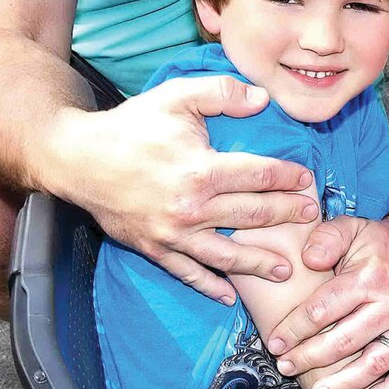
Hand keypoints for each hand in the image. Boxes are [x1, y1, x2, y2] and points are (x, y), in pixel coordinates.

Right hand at [58, 75, 316, 303]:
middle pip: (250, 215)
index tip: (307, 180)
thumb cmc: (131, 124)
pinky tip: (228, 296)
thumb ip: (223, 92)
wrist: (77, 158)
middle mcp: (190, 208)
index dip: (286, 177)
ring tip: (285, 269)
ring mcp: (171, 233)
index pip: (258, 176)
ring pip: (225, 253)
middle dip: (284, 216)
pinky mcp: (152, 247)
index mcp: (201, 170)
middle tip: (311, 217)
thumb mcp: (177, 95)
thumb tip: (263, 99)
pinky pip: (185, 272)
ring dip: (257, 262)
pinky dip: (208, 285)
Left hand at [264, 213, 388, 388]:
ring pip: (374, 362)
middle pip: (344, 340)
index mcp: (369, 276)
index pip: (323, 309)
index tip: (275, 343)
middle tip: (286, 366)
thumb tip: (307, 260)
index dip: (294, 329)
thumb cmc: (383, 241)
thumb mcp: (353, 228)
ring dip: (343, 383)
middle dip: (309, 357)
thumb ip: (327, 238)